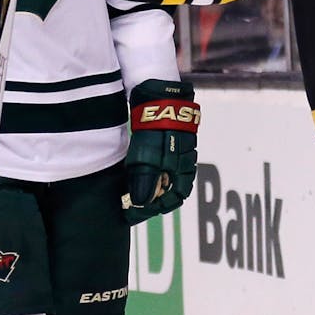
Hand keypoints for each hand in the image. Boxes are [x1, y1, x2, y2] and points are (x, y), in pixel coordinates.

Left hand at [123, 80, 197, 224]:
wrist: (162, 99)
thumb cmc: (157, 131)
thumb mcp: (147, 159)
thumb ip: (145, 183)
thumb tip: (140, 203)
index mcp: (182, 174)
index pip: (170, 202)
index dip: (149, 211)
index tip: (129, 215)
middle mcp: (185, 166)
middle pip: (169, 192)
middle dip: (150, 202)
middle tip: (129, 206)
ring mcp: (180, 153)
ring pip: (166, 178)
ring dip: (150, 188)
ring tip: (131, 192)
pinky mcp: (172, 142)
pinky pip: (162, 165)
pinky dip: (150, 173)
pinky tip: (137, 171)